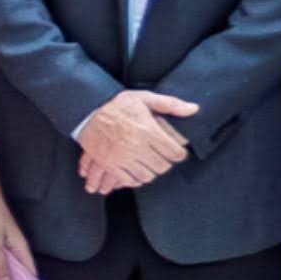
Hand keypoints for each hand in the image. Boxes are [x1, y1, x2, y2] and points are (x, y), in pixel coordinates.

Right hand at [74, 88, 191, 193]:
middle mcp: (136, 146)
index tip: (177, 152)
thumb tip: (193, 109)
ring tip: (150, 163)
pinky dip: (135, 178)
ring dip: (151, 171)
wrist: (87, 113)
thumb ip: (170, 104)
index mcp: (147, 130)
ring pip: (147, 176)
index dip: (179, 153)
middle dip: (165, 163)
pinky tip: (136, 170)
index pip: (174, 152)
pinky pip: (129, 180)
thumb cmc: (117, 106)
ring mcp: (122, 157)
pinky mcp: (110, 165)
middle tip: (163, 157)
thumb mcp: (144, 98)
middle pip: (162, 167)